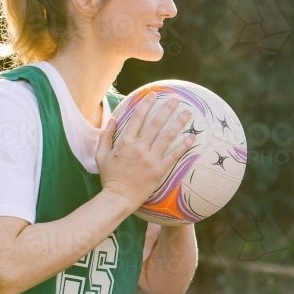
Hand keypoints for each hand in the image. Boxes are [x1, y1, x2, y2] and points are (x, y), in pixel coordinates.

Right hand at [97, 95, 195, 209]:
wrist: (118, 197)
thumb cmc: (110, 177)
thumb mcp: (101, 155)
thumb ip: (106, 136)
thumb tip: (112, 118)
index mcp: (125, 142)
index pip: (137, 118)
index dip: (146, 105)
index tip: (153, 95)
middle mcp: (139, 148)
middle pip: (155, 123)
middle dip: (166, 109)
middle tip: (175, 99)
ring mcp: (150, 158)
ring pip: (167, 136)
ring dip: (178, 123)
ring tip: (188, 113)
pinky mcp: (159, 170)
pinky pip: (174, 155)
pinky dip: (183, 145)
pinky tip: (192, 137)